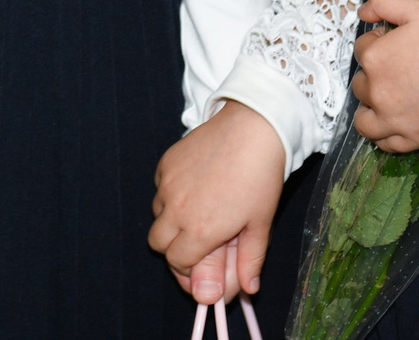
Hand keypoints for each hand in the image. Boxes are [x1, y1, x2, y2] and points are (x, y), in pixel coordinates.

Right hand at [150, 101, 284, 302]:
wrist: (252, 127)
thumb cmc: (260, 177)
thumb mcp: (260, 225)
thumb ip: (250, 261)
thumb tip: (247, 290)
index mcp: (201, 230)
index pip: (178, 263)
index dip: (190, 268)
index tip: (204, 264)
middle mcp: (177, 209)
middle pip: (158, 244)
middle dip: (175, 248)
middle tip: (198, 241)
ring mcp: (167, 184)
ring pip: (157, 216)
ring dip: (172, 222)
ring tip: (200, 211)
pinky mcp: (165, 163)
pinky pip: (159, 189)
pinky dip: (171, 196)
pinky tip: (196, 187)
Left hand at [350, 0, 418, 151]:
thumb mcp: (418, 9)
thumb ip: (384, 2)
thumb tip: (362, 13)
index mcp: (374, 58)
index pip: (362, 49)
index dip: (379, 43)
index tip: (398, 44)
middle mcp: (376, 91)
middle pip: (361, 83)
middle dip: (375, 74)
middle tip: (401, 69)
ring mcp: (392, 119)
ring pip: (364, 119)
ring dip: (371, 108)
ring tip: (390, 99)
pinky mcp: (411, 139)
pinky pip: (384, 143)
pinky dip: (385, 134)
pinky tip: (395, 122)